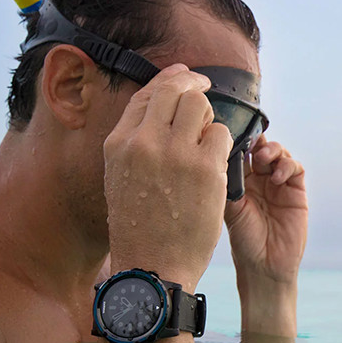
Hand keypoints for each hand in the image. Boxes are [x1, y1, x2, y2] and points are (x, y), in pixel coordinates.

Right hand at [103, 64, 232, 291]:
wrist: (155, 266)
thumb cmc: (141, 227)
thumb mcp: (122, 178)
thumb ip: (138, 141)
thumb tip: (164, 102)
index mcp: (118, 144)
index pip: (148, 94)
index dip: (171, 80)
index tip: (186, 76)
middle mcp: (143, 142)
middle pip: (176, 91)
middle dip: (195, 90)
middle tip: (206, 94)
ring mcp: (176, 153)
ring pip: (202, 107)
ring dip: (209, 120)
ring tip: (206, 143)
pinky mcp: (206, 168)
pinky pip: (222, 135)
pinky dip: (222, 145)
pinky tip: (216, 164)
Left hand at [224, 136, 307, 282]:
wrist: (265, 265)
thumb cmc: (243, 241)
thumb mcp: (229, 208)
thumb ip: (229, 181)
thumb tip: (224, 152)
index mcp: (240, 181)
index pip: (240, 151)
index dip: (239, 139)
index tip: (233, 134)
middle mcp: (259, 179)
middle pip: (260, 146)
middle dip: (257, 140)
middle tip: (251, 145)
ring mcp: (279, 184)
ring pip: (279, 153)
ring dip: (272, 150)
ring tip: (264, 158)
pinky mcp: (296, 192)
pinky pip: (295, 169)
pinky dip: (287, 166)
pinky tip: (277, 178)